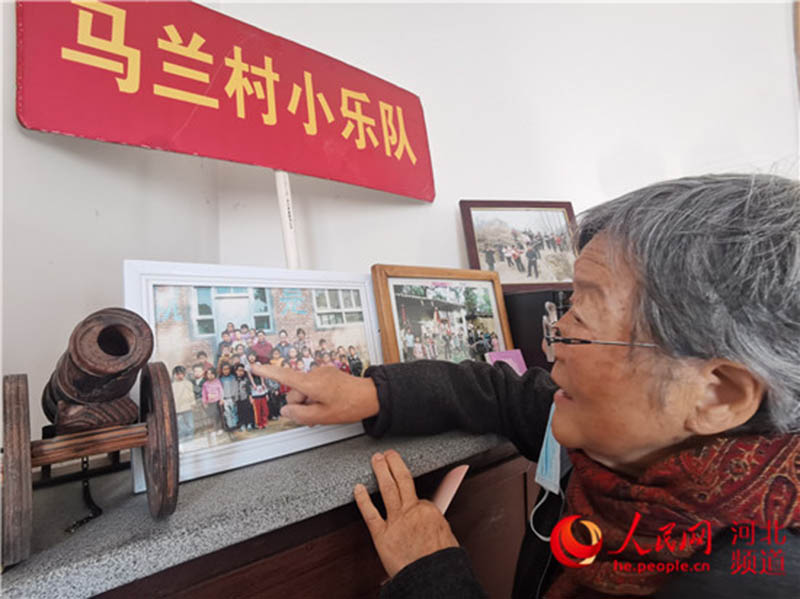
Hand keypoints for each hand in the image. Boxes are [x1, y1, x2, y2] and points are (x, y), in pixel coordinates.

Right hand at [249, 363, 378, 424]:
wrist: (371, 396)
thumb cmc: (350, 405)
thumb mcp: (323, 417)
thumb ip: (300, 415)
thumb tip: (286, 411)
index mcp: (312, 383)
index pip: (284, 376)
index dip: (267, 372)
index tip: (254, 366)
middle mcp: (315, 374)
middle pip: (295, 391)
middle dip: (300, 404)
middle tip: (315, 415)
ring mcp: (322, 372)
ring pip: (304, 390)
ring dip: (309, 401)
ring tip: (325, 409)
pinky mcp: (327, 374)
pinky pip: (313, 386)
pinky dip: (315, 396)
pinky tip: (327, 403)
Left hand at [354, 450, 458, 577]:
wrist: (432, 579)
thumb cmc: (440, 563)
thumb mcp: (447, 538)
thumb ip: (436, 526)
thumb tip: (433, 525)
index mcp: (430, 511)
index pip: (421, 494)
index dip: (415, 490)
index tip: (411, 476)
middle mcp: (413, 511)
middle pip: (403, 479)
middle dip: (395, 463)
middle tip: (389, 453)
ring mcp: (396, 521)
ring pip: (388, 488)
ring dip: (381, 470)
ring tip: (376, 459)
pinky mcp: (382, 535)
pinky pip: (370, 513)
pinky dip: (363, 499)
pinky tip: (358, 488)